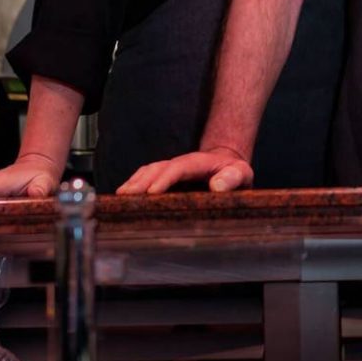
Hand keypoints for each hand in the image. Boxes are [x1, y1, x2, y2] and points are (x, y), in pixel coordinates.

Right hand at [117, 148, 252, 194]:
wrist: (227, 164)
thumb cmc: (234, 172)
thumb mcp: (241, 174)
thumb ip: (233, 178)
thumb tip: (217, 186)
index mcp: (197, 163)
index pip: (178, 168)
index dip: (164, 179)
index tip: (152, 192)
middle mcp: (180, 164)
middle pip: (156, 169)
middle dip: (140, 182)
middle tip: (125, 196)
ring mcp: (171, 170)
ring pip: (148, 172)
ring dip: (134, 183)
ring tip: (120, 197)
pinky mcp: (165, 178)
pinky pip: (147, 177)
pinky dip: (134, 184)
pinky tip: (124, 197)